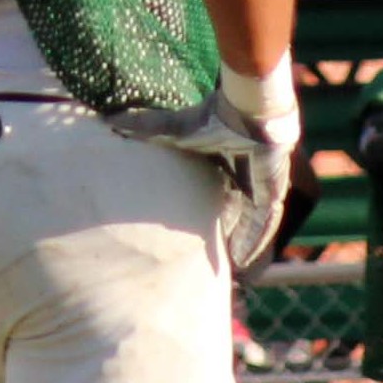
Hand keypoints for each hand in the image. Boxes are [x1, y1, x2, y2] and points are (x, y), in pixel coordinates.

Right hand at [108, 91, 296, 271]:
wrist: (248, 113)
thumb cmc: (213, 120)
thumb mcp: (175, 129)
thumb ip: (146, 127)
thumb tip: (110, 121)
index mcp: (223, 166)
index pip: (216, 196)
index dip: (207, 215)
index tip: (191, 233)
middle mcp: (242, 179)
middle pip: (235, 214)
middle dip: (227, 235)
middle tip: (214, 258)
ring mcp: (259, 187)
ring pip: (251, 225)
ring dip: (242, 245)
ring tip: (230, 270)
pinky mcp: (272, 193)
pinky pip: (264, 225)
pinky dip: (255, 242)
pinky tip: (246, 262)